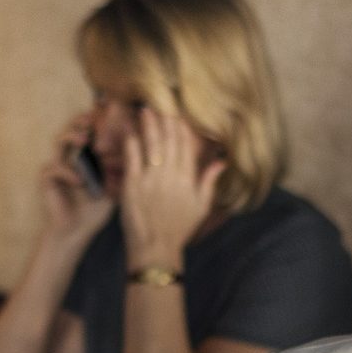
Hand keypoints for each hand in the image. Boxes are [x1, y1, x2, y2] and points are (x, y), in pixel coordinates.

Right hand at [37, 111, 115, 251]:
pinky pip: (53, 168)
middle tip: (93, 118)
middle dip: (82, 120)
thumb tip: (142, 150)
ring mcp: (57, 165)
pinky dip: (66, 172)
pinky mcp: (47, 179)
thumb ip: (123, 169)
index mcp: (87, 155)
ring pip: (59, 141)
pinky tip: (79, 180)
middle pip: (74, 127)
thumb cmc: (96, 209)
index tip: (113, 113)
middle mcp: (71, 155)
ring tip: (83, 140)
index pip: (92, 130)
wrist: (76, 231)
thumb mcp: (114, 187)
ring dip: (71, 137)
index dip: (99, 120)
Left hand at [119, 108, 223, 267]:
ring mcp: (150, 179)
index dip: (180, 127)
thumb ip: (209, 182)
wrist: (156, 249)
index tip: (176, 113)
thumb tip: (221, 162)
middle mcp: (170, 175)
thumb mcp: (200, 207)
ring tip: (145, 110)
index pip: (185, 146)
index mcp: (187, 179)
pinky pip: (132, 159)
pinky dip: (131, 143)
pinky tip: (130, 131)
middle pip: (168, 141)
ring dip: (148, 126)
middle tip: (159, 103)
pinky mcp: (132, 186)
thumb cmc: (179, 230)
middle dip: (164, 120)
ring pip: (151, 145)